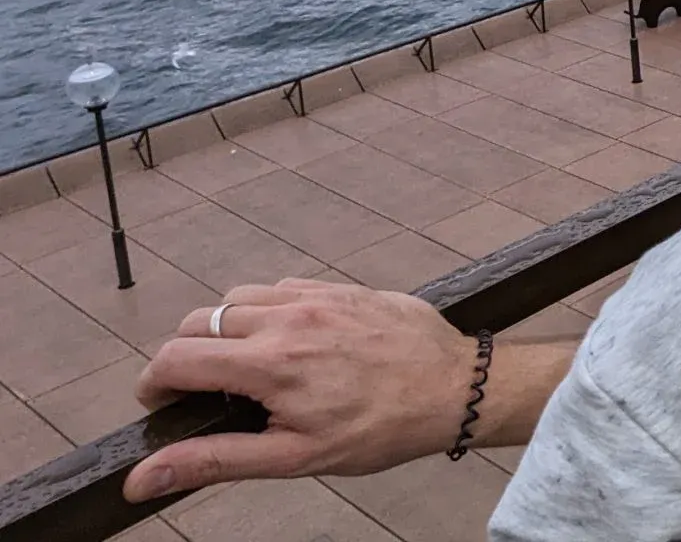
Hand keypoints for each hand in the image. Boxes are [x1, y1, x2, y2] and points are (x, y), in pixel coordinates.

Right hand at [123, 279, 475, 500]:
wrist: (454, 388)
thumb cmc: (381, 428)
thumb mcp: (294, 457)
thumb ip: (214, 459)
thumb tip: (144, 476)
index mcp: (270, 362)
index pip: (176, 357)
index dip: (154, 383)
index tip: (163, 402)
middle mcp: (288, 318)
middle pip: (200, 321)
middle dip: (186, 355)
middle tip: (205, 390)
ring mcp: (317, 295)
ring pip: (239, 298)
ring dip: (227, 329)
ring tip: (246, 368)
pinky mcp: (342, 286)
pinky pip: (283, 287)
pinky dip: (269, 310)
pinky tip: (288, 342)